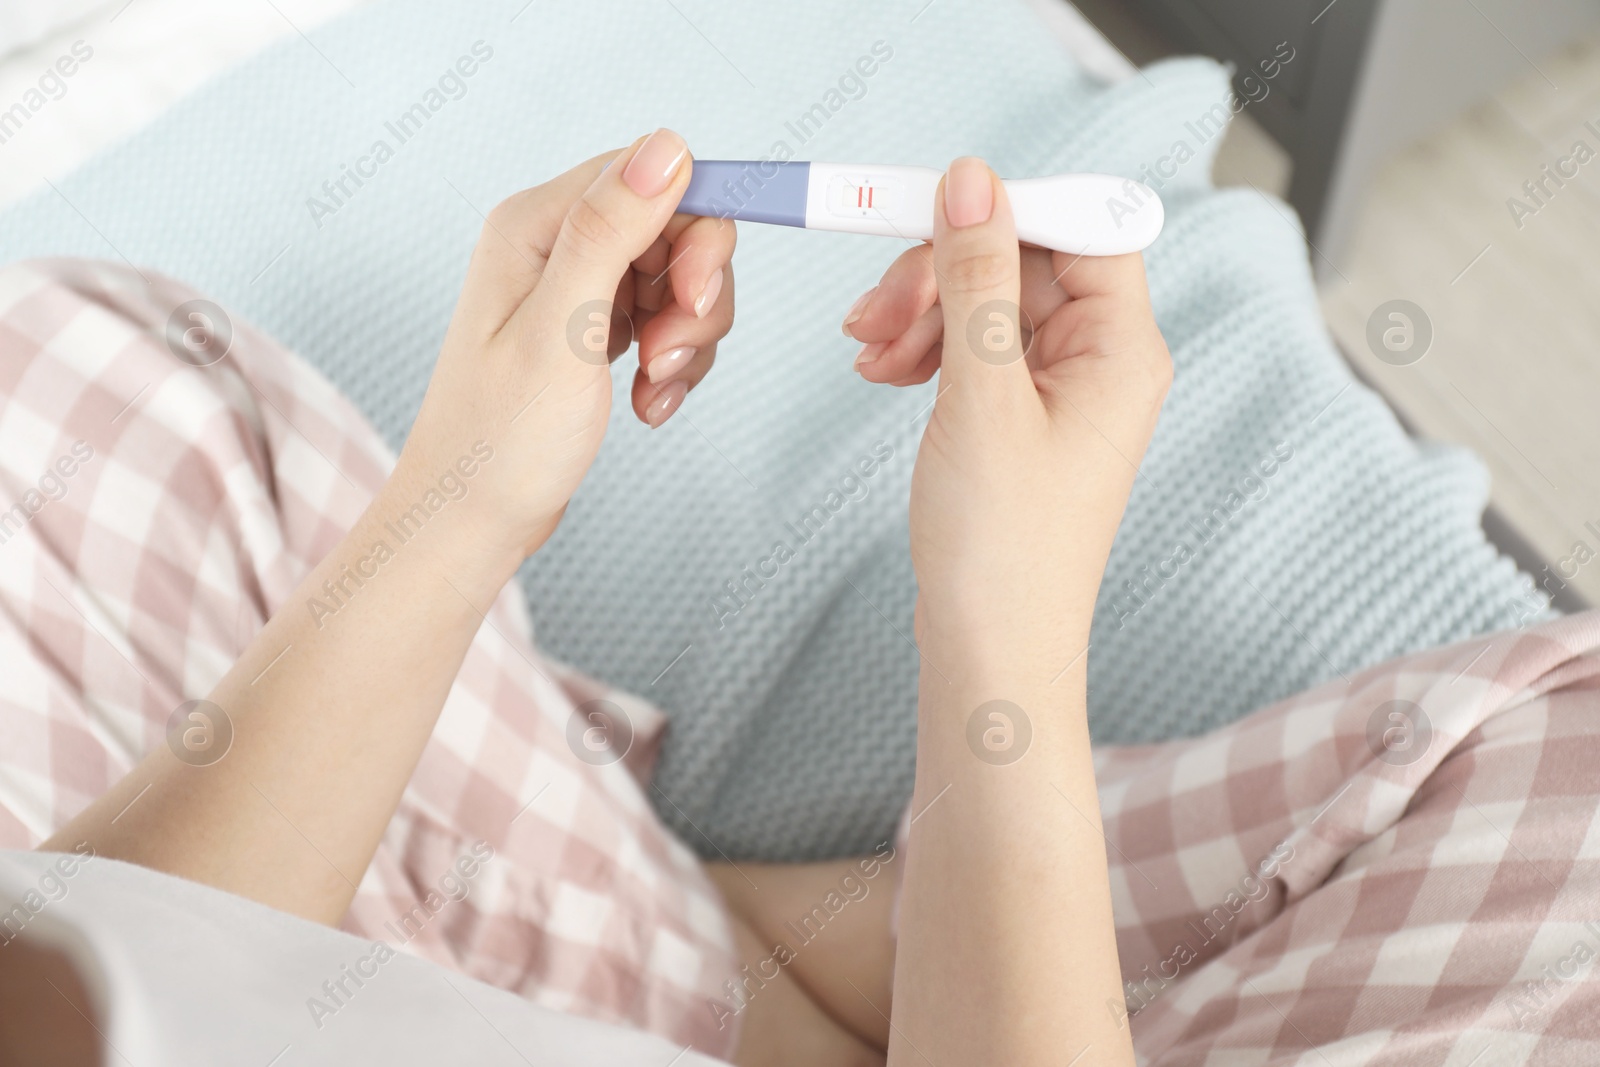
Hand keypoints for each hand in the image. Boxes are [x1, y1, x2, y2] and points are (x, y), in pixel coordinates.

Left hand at [397, 128, 735, 568]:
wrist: (472, 520)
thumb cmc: (500, 441)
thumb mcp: (564, 332)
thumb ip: (612, 232)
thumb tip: (668, 145)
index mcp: (536, 225)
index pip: (652, 177)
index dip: (695, 233)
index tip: (696, 299)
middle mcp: (554, 243)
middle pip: (676, 229)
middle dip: (694, 296)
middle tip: (668, 356)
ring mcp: (575, 287)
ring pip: (679, 279)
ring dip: (687, 339)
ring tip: (653, 389)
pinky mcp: (593, 328)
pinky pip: (666, 321)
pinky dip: (674, 364)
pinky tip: (648, 404)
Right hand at [845, 157, 1170, 671]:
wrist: (990, 650)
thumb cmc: (1002, 545)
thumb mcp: (980, 395)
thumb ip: (975, 279)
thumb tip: (972, 178)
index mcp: (1121, 349)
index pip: (1081, 229)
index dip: (1005, 210)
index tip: (927, 214)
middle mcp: (1101, 362)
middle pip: (1021, 262)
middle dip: (940, 272)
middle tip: (873, 312)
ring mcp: (1060, 391)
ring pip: (987, 302)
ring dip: (922, 311)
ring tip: (866, 352)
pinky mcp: (1021, 418)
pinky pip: (974, 348)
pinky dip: (925, 348)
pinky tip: (881, 369)